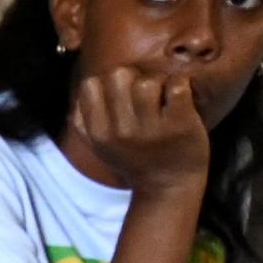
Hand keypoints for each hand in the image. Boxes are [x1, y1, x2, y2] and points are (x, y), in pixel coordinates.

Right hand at [69, 64, 210, 194]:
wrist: (168, 186)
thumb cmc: (135, 160)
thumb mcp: (101, 147)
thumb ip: (85, 122)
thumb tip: (80, 92)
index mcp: (99, 133)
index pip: (90, 85)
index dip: (107, 83)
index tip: (121, 97)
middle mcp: (121, 131)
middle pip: (118, 75)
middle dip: (133, 78)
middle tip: (145, 95)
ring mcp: (151, 128)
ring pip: (147, 81)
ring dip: (158, 83)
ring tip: (162, 98)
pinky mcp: (180, 124)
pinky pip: (177, 85)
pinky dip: (181, 85)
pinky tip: (180, 98)